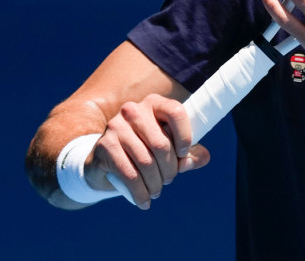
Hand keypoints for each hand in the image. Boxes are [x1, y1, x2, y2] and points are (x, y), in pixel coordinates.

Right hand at [84, 93, 209, 208]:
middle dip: (170, 170)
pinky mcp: (105, 146)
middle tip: (168, 180)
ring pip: (146, 162)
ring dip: (156, 184)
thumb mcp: (169, 149)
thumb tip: (200, 159)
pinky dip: (140, 193)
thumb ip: (189, 154)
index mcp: (154, 103)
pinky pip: (129, 174)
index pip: (176, 113)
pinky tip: (144, 201)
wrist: (106, 159)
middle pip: (161, 144)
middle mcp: (134, 110)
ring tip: (157, 191)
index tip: (183, 154)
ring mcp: (116, 126)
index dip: (185, 136)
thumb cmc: (145, 150)